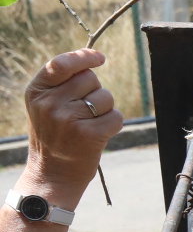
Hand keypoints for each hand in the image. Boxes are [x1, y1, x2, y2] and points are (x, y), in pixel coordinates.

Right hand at [20, 50, 123, 207]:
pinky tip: (100, 134)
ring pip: (106, 97)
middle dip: (95, 91)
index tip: (99, 58)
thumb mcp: (45, 106)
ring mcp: (68, 119)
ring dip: (106, 109)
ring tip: (89, 124)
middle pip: (90, 78)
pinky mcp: (88, 134)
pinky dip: (114, 124)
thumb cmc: (54, 136)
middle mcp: (49, 103)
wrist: (52, 174)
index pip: (61, 64)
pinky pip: (116, 117)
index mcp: (37, 92)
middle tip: (84, 112)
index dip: (83, 57)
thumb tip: (92, 58)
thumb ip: (62, 83)